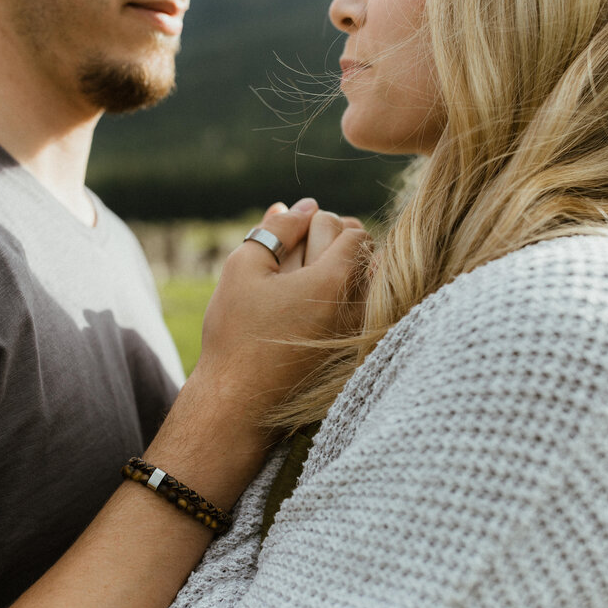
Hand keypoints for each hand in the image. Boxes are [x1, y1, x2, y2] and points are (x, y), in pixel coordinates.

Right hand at [192, 198, 370, 422]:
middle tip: (300, 260)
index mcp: (335, 281)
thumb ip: (277, 229)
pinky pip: (367, 312)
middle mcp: (360, 307)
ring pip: (371, 283)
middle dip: (336, 247)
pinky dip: (348, 302)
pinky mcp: (358, 354)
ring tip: (310, 284)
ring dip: (347, 274)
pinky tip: (317, 311)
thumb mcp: (244, 268)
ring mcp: (362, 333)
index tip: (297, 243)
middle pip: (368, 253)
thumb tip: (304, 204)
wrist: (238, 403)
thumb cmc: (236, 334)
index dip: (321, 228)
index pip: (352, 231)